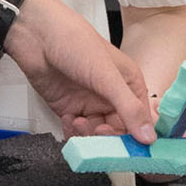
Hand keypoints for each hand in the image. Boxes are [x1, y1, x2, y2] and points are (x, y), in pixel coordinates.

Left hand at [4, 0, 155, 137]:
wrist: (36, 35)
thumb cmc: (74, 43)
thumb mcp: (107, 76)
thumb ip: (128, 108)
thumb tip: (149, 137)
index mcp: (129, 84)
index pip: (141, 119)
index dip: (136, 136)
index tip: (128, 150)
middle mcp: (112, 95)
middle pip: (119, 131)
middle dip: (108, 137)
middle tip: (97, 132)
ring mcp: (90, 103)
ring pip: (97, 135)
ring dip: (88, 135)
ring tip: (77, 121)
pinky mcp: (70, 108)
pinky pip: (76, 131)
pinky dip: (72, 132)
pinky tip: (68, 119)